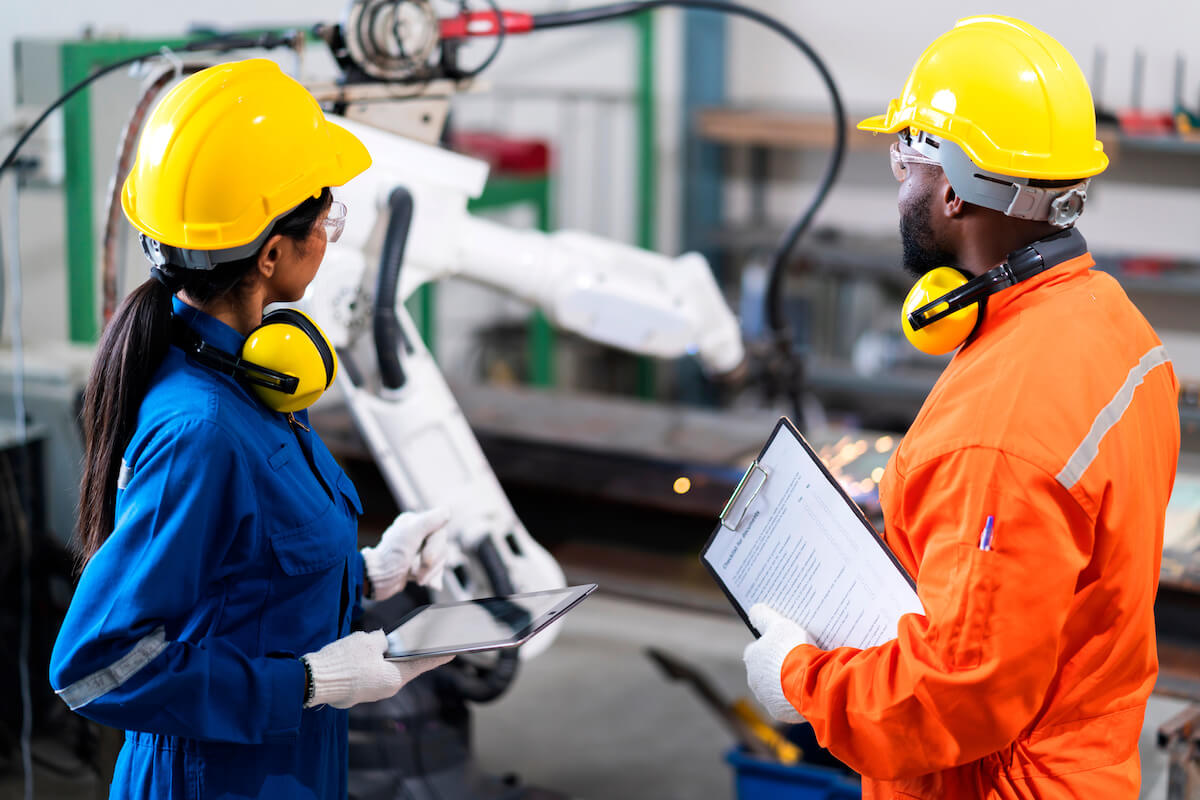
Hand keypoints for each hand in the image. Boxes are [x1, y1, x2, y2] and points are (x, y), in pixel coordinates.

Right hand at [301, 630, 452, 708]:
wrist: (312, 681)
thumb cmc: (343, 661)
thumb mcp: (368, 641)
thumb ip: (382, 640)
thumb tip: (383, 641)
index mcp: (394, 678)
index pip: (421, 664)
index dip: (437, 656)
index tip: (452, 652)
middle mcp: (385, 689)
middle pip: (401, 667)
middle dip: (405, 652)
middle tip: (417, 640)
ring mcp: (370, 693)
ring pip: (383, 670)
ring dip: (384, 657)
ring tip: (384, 642)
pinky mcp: (356, 692)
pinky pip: (369, 675)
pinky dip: (370, 663)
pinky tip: (364, 653)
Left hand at [362, 508, 451, 600]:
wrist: (375, 581)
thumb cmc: (390, 557)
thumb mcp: (410, 535)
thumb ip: (429, 521)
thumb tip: (447, 512)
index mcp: (414, 522)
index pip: (440, 532)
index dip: (435, 548)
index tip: (425, 560)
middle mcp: (417, 534)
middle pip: (441, 548)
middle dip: (430, 564)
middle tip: (414, 572)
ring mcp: (418, 551)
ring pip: (439, 560)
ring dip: (429, 572)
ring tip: (413, 577)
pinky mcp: (418, 566)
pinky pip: (436, 571)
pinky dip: (433, 578)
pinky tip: (432, 585)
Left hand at [742, 604, 813, 722]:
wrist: (810, 682)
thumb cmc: (793, 650)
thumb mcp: (779, 625)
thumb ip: (764, 616)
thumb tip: (753, 609)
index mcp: (752, 657)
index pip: (758, 649)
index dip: (773, 645)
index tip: (786, 644)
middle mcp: (754, 678)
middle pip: (766, 669)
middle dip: (779, 665)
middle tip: (799, 659)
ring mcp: (765, 697)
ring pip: (776, 687)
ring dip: (788, 682)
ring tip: (807, 674)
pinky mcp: (779, 711)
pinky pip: (788, 703)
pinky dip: (796, 697)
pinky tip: (809, 689)